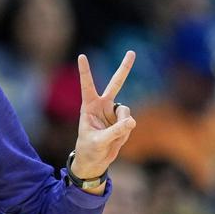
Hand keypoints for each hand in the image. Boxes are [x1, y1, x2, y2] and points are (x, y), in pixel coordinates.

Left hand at [72, 52, 135, 179]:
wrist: (95, 161)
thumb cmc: (89, 149)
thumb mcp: (99, 141)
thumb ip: (115, 131)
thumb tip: (131, 121)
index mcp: (89, 106)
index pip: (87, 85)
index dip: (85, 71)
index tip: (81, 55)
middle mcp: (102, 106)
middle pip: (116, 84)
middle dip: (124, 68)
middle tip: (132, 52)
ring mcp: (113, 113)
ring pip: (126, 111)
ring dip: (122, 125)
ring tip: (112, 137)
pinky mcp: (122, 121)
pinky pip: (129, 123)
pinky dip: (125, 133)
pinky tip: (116, 140)